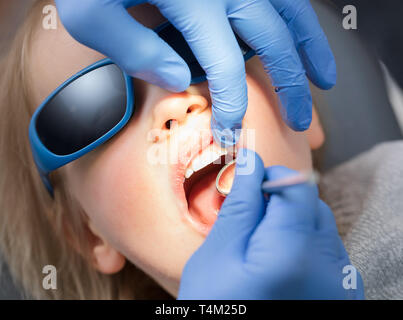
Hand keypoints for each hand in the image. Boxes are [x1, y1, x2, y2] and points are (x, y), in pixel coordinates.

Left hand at [55, 0, 335, 145]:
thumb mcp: (92, 13)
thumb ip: (133, 48)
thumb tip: (179, 78)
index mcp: (192, 0)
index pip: (225, 67)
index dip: (233, 105)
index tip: (231, 132)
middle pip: (273, 42)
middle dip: (291, 87)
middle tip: (301, 120)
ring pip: (292, 12)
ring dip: (312, 48)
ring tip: (325, 79)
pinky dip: (301, 16)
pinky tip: (304, 34)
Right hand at [178, 149, 363, 298]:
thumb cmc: (215, 308)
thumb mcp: (217, 255)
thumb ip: (240, 204)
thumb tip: (250, 161)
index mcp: (293, 252)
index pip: (297, 186)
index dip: (270, 176)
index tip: (248, 183)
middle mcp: (329, 267)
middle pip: (311, 204)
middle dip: (279, 201)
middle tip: (249, 221)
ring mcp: (340, 284)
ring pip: (320, 226)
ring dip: (292, 223)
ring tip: (261, 247)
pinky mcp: (341, 294)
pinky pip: (327, 251)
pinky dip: (304, 245)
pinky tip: (278, 263)